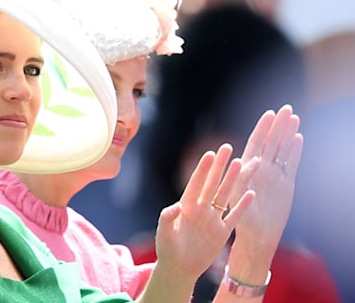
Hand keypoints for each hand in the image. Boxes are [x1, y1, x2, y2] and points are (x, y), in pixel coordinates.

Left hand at [154, 143, 257, 277]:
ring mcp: (212, 219)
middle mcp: (200, 208)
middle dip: (219, 166)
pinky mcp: (222, 232)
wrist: (179, 268)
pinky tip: (252, 193)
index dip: (202, 169)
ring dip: (232, 180)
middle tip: (227, 147)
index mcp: (185, 205)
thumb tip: (175, 207)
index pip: (196, 183)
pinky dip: (243, 206)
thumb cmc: (167, 249)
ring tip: (241, 162)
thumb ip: (167, 218)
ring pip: (225, 195)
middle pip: (212, 183)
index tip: (210, 154)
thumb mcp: (164, 233)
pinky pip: (235, 216)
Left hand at [232, 104, 303, 249]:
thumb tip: (252, 161)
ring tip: (294, 117)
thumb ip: (242, 178)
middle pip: (271, 143)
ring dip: (288, 134)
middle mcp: (261, 170)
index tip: (269, 114)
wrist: (257, 236)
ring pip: (282, 150)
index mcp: (247, 170)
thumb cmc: (242, 219)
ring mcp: (274, 176)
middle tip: (286, 108)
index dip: (262, 129)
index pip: (255, 144)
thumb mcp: (238, 197)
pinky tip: (298, 137)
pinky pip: (291, 164)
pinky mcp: (286, 185)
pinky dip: (295, 151)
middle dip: (277, 126)